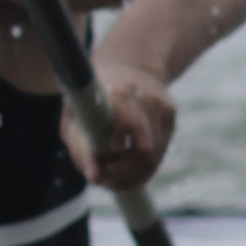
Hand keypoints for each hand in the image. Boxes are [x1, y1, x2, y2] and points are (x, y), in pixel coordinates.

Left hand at [63, 58, 175, 189]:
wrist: (126, 66)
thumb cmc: (93, 96)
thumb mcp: (74, 113)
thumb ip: (79, 144)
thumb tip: (93, 176)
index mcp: (117, 88)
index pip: (125, 108)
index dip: (122, 129)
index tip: (113, 148)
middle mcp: (146, 96)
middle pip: (143, 148)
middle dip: (121, 172)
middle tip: (101, 179)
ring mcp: (163, 108)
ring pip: (152, 158)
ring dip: (129, 175)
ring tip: (108, 176)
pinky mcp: (171, 117)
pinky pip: (158, 155)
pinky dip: (140, 169)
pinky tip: (124, 168)